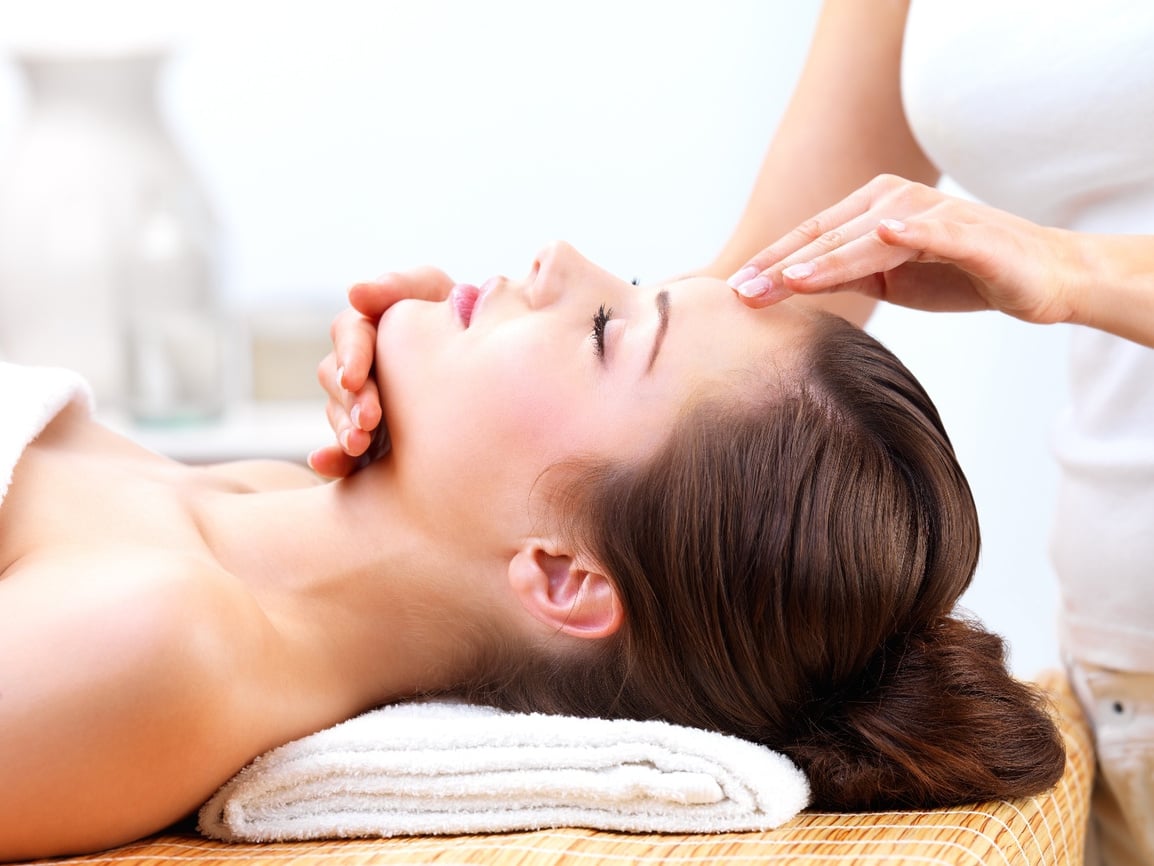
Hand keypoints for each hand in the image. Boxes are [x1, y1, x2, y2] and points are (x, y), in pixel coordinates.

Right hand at [309, 266, 453, 476]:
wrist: (503, 368)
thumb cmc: (469, 320)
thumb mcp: (440, 296)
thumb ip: (401, 287)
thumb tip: (354, 292)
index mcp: (375, 327)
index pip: (350, 334)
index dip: (351, 355)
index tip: (356, 376)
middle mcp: (364, 366)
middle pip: (338, 379)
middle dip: (351, 399)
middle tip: (369, 419)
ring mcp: (365, 405)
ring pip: (339, 415)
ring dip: (343, 428)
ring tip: (358, 444)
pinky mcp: (372, 441)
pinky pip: (343, 453)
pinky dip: (331, 459)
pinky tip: (325, 464)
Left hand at [726, 174, 1080, 325]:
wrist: (1038, 276)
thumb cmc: (959, 275)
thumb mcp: (888, 280)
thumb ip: (843, 276)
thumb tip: (786, 288)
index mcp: (871, 211)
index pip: (810, 240)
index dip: (770, 264)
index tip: (733, 292)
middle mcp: (894, 202)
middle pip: (827, 240)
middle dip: (781, 268)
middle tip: (741, 293)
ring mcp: (930, 213)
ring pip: (867, 240)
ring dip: (827, 259)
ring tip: (789, 279)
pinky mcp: (968, 233)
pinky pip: (934, 232)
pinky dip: (911, 231)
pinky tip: (886, 232)